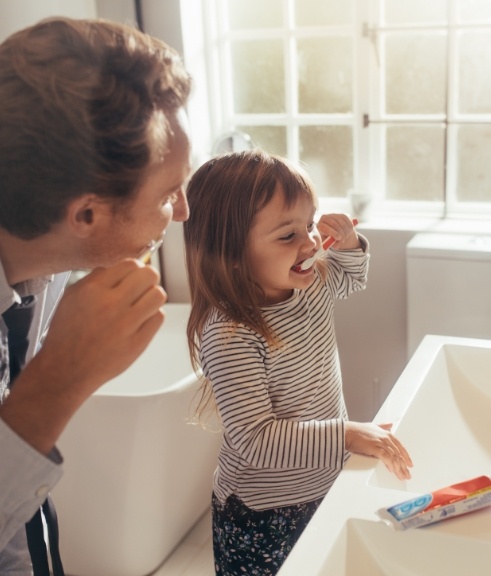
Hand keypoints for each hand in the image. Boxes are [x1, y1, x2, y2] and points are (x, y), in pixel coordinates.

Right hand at [39, 259, 166, 393]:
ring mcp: (126, 324)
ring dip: (153, 297)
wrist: (66, 369)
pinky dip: (152, 317)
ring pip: (158, 295)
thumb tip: (122, 267)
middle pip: (149, 275)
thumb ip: (96, 279)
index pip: (130, 264)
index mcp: (93, 289)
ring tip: (143, 305)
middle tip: (142, 288)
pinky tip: (140, 321)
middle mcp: (110, 304)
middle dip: (148, 279)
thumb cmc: (69, 333)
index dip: (135, 268)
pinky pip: (158, 317)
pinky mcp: (137, 342)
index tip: (133, 276)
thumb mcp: (72, 297)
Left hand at [316, 213, 359, 249]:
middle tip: (343, 239)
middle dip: (340, 233)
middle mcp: (325, 218)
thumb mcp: (329, 243)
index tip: (339, 238)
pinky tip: (348, 232)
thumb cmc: (330, 239)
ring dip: (346, 231)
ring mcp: (333, 215)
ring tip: (345, 237)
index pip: (325, 227)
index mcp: (320, 225)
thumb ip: (332, 244)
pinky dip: (349, 227)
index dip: (332, 233)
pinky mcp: (341, 215)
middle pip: (334, 224)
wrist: (335, 232)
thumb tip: (337, 246)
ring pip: (342, 223)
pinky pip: (347, 221)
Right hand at [345, 421, 412, 479]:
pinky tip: (393, 471)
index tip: (410, 464)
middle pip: (398, 454)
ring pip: (394, 457)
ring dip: (399, 468)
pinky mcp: (375, 448)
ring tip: (401, 476)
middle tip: (407, 474)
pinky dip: (390, 465)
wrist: (348, 432)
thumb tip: (391, 424)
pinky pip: (386, 458)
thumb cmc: (358, 430)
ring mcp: (380, 442)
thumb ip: (383, 426)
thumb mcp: (373, 425)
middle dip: (404, 466)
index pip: (400, 446)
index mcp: (387, 433)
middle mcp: (385, 438)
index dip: (406, 456)